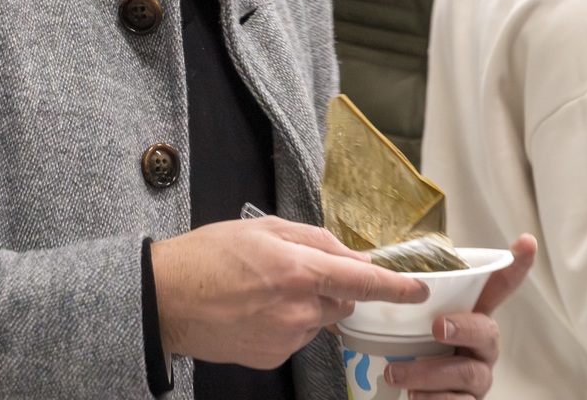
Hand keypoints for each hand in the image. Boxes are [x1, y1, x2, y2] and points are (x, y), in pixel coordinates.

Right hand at [151, 215, 428, 368]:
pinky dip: (287, 324)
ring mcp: (287, 338)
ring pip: (319, 320)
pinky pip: (297, 338)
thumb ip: (314, 239)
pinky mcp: (273, 357)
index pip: (362, 281)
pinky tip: (256, 310)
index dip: (395, 287)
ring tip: (265, 290)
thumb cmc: (211, 254)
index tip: (418, 289)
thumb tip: (350, 256)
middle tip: (294, 270)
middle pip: (342, 301)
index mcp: (299, 270)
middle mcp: (299, 308)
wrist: (168, 297)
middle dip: (332, 287)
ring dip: (307, 305)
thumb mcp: (264, 228)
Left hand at [385, 234, 536, 399]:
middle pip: (486, 331)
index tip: (526, 241)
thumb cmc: (413, 348)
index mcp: (471, 316)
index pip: (497, 288)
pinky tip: (415, 397)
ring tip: (397, 373)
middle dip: (463, 327)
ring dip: (428, 372)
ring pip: (466, 373)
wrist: (411, 395)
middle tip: (437, 328)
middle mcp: (482, 346)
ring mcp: (479, 376)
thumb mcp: (411, 319)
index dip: (514, 266)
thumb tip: (374, 265)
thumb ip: (406, 298)